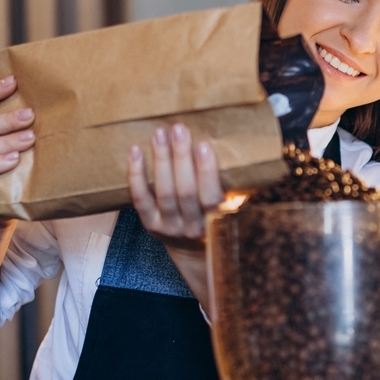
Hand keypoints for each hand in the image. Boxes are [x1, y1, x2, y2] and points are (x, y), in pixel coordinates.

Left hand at [128, 124, 224, 248]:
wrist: (194, 251)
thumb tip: (243, 150)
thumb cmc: (216, 219)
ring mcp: (169, 227)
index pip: (211, 197)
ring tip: (160, 134)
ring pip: (164, 192)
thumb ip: (235, 187)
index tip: (204, 145)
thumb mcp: (232, 208)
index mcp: (217, 221)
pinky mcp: (150, 224)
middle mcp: (193, 227)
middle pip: (185, 191)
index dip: (207, 171)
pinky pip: (140, 199)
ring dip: (161, 160)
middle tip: (179, 129)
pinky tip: (135, 152)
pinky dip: (136, 175)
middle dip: (181, 157)